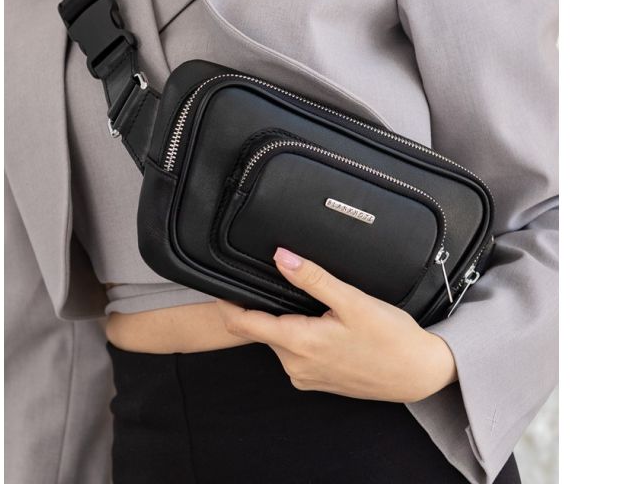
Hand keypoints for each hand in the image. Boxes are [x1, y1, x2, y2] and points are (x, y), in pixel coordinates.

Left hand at [215, 246, 457, 402]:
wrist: (417, 374)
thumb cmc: (390, 337)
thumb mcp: (352, 300)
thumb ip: (313, 278)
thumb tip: (280, 256)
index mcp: (299, 343)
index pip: (244, 323)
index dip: (227, 303)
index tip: (219, 285)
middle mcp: (295, 365)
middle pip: (261, 330)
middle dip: (259, 307)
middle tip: (268, 279)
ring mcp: (305, 376)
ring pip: (279, 340)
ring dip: (282, 321)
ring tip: (300, 298)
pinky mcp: (316, 380)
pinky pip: (294, 353)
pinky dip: (297, 335)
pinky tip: (319, 322)